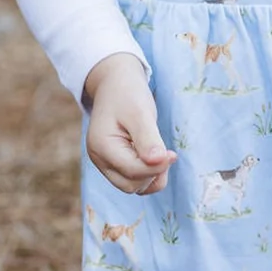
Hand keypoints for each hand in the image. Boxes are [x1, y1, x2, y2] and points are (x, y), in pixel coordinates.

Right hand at [82, 53, 176, 195]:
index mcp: (101, 145)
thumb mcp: (140, 112)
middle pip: (131, 185)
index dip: (156, 167)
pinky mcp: (114, 163)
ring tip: (161, 154)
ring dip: (151, 176)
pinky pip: (132, 180)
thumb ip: (148, 139)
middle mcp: (99, 159)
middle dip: (153, 173)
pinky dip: (147, 175)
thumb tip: (159, 162)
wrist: (116, 83)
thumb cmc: (127, 94)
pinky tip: (156, 159)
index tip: (172, 153)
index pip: (132, 171)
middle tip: (167, 153)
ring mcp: (105, 163)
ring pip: (132, 187)